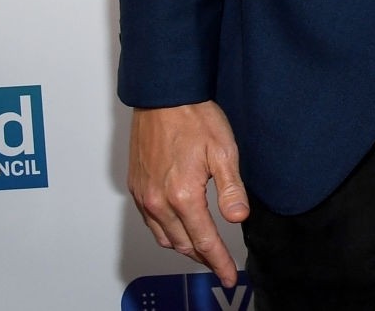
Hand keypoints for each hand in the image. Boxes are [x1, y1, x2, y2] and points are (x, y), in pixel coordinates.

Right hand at [128, 101, 250, 288]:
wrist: (162, 97)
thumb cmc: (193, 118)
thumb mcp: (223, 151)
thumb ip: (231, 189)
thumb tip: (238, 218)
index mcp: (182, 195)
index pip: (204, 241)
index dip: (219, 262)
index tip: (229, 277)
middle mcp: (158, 201)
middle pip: (183, 244)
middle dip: (204, 258)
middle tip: (221, 265)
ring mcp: (144, 195)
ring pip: (165, 238)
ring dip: (185, 248)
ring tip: (204, 251)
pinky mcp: (136, 187)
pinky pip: (151, 223)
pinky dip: (167, 233)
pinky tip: (179, 229)